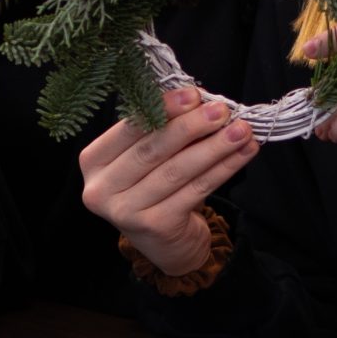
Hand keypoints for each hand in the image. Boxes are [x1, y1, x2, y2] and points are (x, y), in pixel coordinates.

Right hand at [79, 88, 257, 275]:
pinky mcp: (155, 227)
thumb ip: (160, 129)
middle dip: (191, 127)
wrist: (164, 243)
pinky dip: (223, 169)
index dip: (162, 109)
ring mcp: (126, 212)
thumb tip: (198, 101)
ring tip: (241, 130)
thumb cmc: (153, 187)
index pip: (129, 129)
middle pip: (152, 149)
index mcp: (93, 160)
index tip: (193, 94)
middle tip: (222, 111)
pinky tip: (243, 154)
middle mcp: (101, 188)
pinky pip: (195, 190)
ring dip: (214, 147)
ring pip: (177, 170)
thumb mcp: (146, 157)